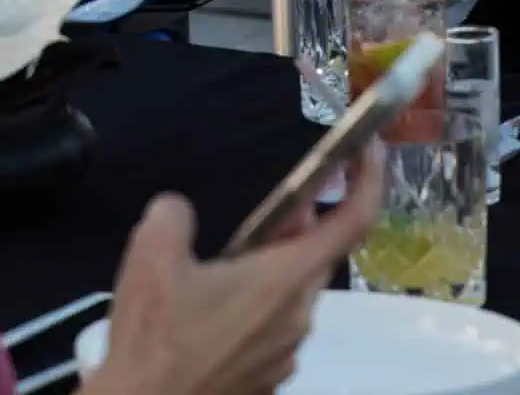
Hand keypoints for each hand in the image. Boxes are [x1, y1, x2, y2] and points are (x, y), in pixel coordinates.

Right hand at [83, 142, 384, 394]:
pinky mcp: (266, 382)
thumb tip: (180, 212)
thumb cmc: (154, 338)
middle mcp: (298, 317)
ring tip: (222, 262)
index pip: (353, 220)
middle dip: (302, 225)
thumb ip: (174, 213)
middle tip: (273, 208)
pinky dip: (255, 307)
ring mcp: (285, 355)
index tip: (366, 148)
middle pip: (318, 256)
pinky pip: (272, 329)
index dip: (368, 178)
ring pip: (293, 294)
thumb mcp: (151, 253)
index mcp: (285, 279)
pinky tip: (207, 311)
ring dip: (273, 268)